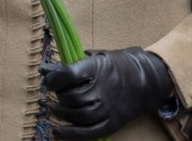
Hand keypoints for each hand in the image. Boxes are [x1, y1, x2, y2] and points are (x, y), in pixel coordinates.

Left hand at [39, 47, 173, 139]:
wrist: (147, 80)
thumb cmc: (117, 66)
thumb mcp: (96, 57)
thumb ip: (71, 64)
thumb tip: (44, 70)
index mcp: (96, 69)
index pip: (67, 75)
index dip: (54, 80)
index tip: (50, 82)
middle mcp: (101, 90)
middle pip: (70, 97)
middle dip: (58, 97)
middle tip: (57, 95)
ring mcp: (107, 109)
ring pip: (76, 116)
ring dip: (60, 114)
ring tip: (54, 109)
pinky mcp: (112, 124)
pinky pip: (88, 133)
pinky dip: (70, 134)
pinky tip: (57, 131)